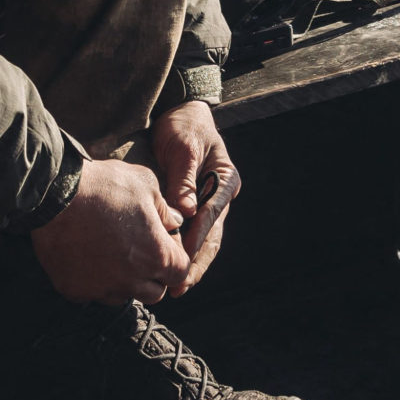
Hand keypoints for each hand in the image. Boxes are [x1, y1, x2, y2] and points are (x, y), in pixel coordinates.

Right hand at [29, 157, 187, 303]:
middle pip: (154, 292)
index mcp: (156, 256)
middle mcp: (132, 281)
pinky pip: (92, 294)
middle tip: (137, 249)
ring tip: (111, 252)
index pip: (179, 272)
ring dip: (124, 281)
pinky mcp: (76, 291)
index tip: (161, 243)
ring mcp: (102, 289)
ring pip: (123, 296)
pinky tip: (87, 256)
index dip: (174, 258)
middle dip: (152, 275)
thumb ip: (166, 209)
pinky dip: (94, 281)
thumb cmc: (105, 185)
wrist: (54, 195)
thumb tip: (175, 222)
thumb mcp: (146, 184)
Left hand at [150, 99, 240, 298]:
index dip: (198, 237)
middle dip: (198, 260)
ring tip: (180, 286)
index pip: (212, 212)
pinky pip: (193, 233)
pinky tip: (174, 268)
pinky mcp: (194, 206)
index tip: (184, 257)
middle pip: (213, 233)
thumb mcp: (183, 146)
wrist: (178, 114)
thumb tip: (186, 211)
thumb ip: (184, 178)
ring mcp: (209, 202)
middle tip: (182, 283)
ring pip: (205, 239)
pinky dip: (186, 251)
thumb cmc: (183, 126)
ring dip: (193, 262)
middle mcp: (221, 194)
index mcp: (225, 178)